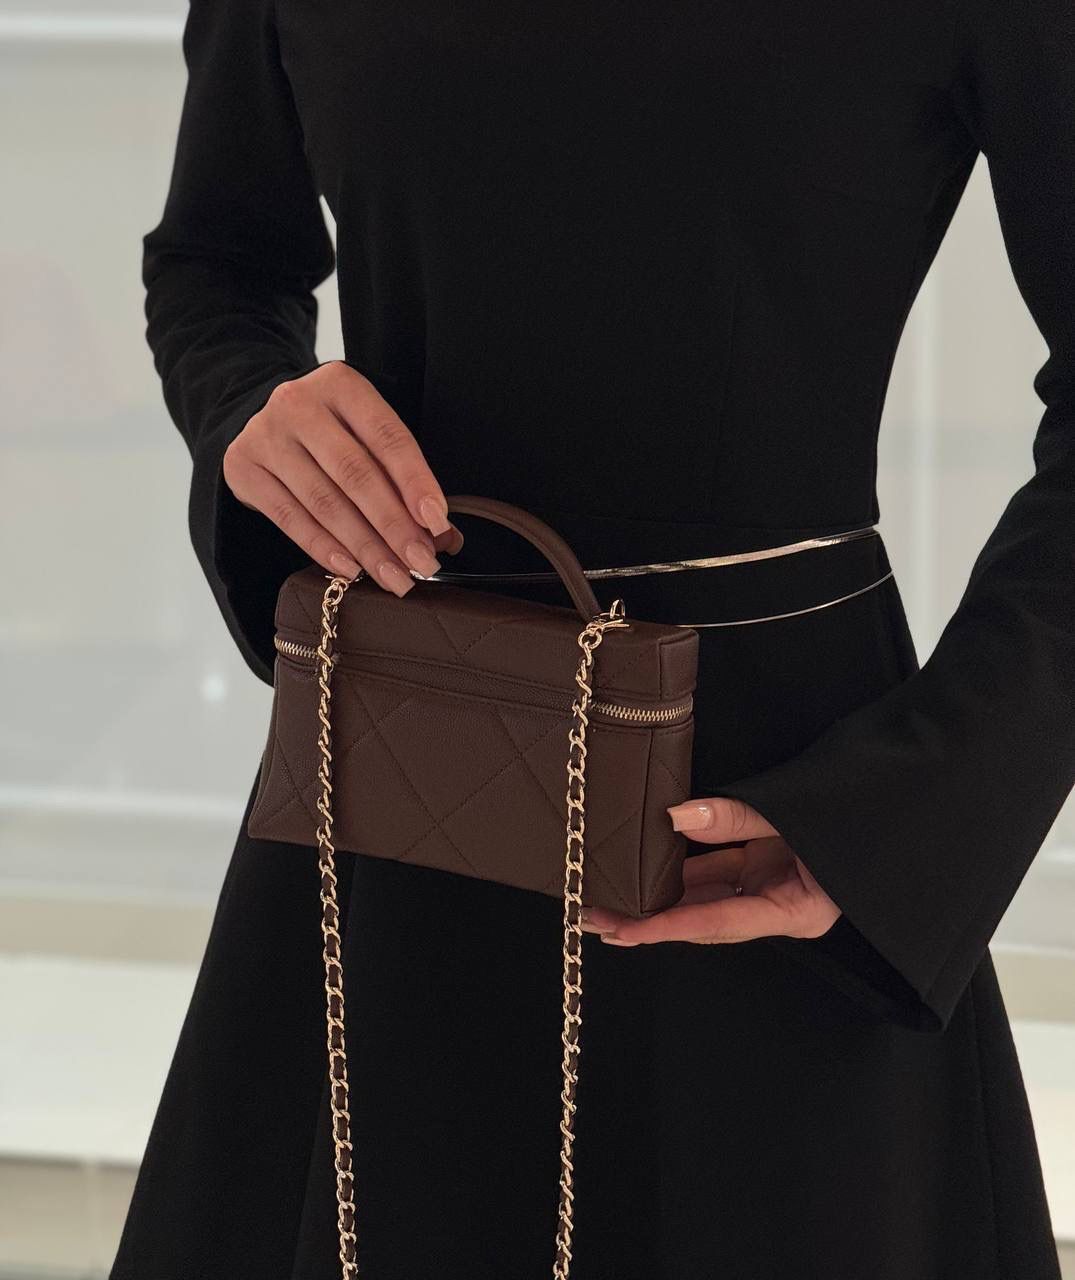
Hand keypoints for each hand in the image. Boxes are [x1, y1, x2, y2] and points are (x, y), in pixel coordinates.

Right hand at [222, 360, 463, 595]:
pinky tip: (351, 570)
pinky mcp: (242, 468)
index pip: (387, 437)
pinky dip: (324, 548)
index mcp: (341, 384)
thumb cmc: (332, 434)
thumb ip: (402, 479)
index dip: (416, 482)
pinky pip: (290, 518)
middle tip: (422, 563)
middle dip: (394, 525)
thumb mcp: (366, 436)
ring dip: (365, 547)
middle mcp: (298, 403)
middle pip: (355, 473)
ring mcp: (265, 435)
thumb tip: (444, 538)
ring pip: (324, 501)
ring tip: (394, 577)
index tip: (438, 523)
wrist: (263, 422)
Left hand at [582, 797, 840, 945]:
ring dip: (658, 896)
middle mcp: (779, 908)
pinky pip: (717, 874)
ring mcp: (772, 889)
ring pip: (705, 897)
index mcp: (796, 911)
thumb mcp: (794, 814)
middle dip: (648, 919)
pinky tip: (645, 866)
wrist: (895, 797)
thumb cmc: (856, 811)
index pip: (717, 923)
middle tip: (594, 917)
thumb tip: (675, 817)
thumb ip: (737, 818)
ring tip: (607, 898)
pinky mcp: (767, 869)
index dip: (666, 928)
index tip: (623, 930)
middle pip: (702, 919)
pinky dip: (682, 870)